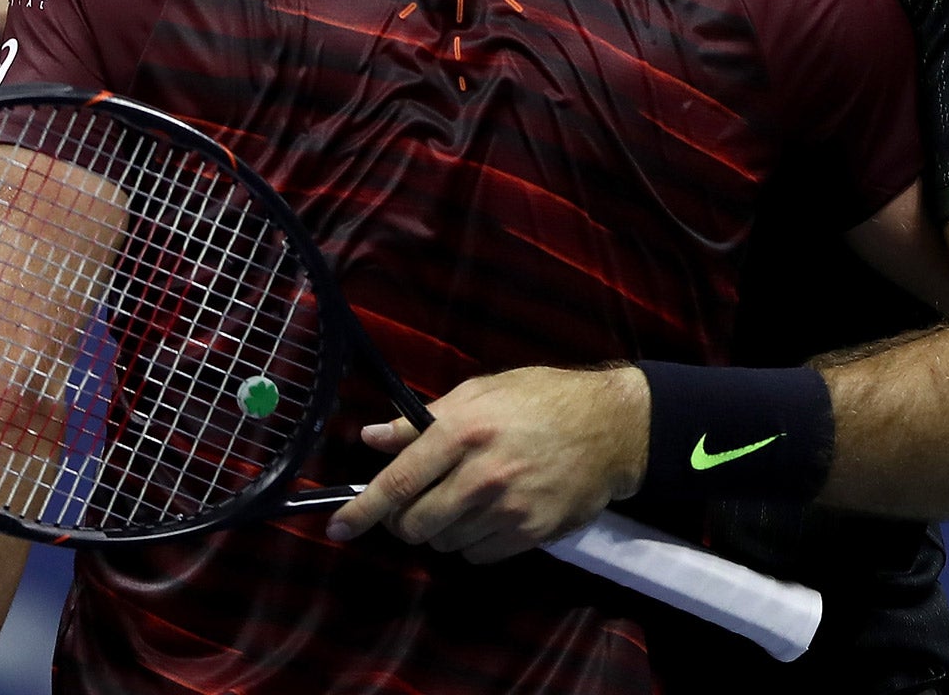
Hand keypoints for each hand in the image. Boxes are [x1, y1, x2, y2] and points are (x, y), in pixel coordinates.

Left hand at [326, 365, 648, 564]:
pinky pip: (478, 556)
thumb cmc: (540, 400)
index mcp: (462, 431)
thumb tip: (371, 437)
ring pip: (444, 543)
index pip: (398, 483)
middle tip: (418, 502)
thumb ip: (420, 420)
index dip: (362, 511)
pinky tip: (491, 514)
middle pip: (415, 525)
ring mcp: (507, 509)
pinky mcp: (530, 534)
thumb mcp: (480, 392)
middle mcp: (481, 474)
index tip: (338, 529)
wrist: (609, 427)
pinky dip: (473, 542)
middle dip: (405, 521)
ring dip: (443, 529)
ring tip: (466, 498)